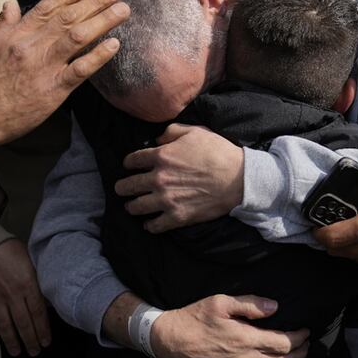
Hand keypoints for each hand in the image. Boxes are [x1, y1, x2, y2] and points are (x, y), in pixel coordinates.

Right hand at [0, 0, 127, 161]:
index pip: (47, 7)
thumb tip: (10, 4)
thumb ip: (2, 25)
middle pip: (68, 17)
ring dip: (103, 21)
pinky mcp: (52, 90)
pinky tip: (115, 44)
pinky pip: (80, 69)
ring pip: (78, 36)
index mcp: (14, 34)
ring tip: (123, 10)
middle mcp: (30, 46)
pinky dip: (99, 55)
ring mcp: (42, 67)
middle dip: (95, 1)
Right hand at [0, 239, 50, 356]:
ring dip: (11, 341)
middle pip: (23, 323)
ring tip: (17, 352)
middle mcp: (12, 294)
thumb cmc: (12, 251)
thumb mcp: (31, 262)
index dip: (42, 330)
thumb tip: (48, 300)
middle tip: (34, 352)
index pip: (38, 313)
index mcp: (27, 284)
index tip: (46, 342)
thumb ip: (38, 281)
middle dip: (30, 340)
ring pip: (5, 326)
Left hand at [115, 124, 243, 232]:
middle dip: (122, 187)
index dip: (128, 163)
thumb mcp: (195, 132)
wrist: (237, 178)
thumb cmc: (218, 152)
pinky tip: (148, 224)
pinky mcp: (177, 216)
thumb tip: (157, 139)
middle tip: (120, 189)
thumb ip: (171, 132)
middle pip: (128, 185)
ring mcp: (166, 199)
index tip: (129, 166)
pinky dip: (149, 225)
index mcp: (161, 156)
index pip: (133, 160)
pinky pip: (154, 225)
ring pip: (136, 207)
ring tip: (131, 207)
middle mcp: (158, 178)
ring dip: (131, 206)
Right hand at [151, 294, 309, 357]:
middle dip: (301, 353)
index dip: (299, 337)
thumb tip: (274, 306)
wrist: (173, 341)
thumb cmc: (196, 318)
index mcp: (246, 339)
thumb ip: (250, 303)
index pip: (284, 343)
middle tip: (305, 344)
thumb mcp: (221, 302)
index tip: (305, 331)